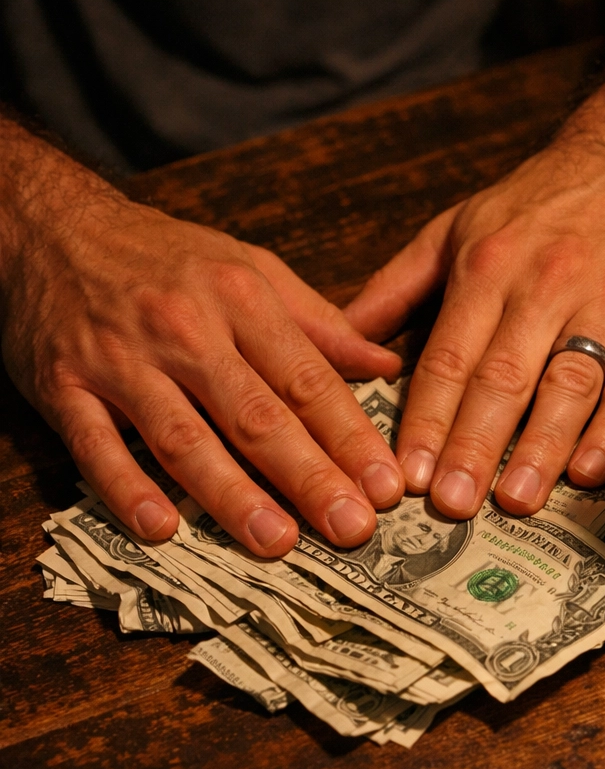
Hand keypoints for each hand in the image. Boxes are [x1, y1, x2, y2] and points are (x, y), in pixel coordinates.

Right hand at [1, 168, 403, 555]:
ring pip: (184, 438)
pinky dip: (127, 489)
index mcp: (241, 298)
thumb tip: (385, 363)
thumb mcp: (251, 267)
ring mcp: (121, 360)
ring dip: (232, 495)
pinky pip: (95, 445)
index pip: (308, 379)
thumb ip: (318, 322)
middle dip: (310, 476)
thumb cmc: (165, 254)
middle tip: (353, 528)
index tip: (387, 485)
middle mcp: (186, 330)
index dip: (351, 437)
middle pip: (257, 415)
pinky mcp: (64, 385)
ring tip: (278, 543)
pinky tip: (162, 529)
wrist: (53, 225)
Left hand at [345, 127, 604, 518]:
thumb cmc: (535, 204)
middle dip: (474, 446)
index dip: (426, 421)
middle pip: (504, 378)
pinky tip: (591, 469)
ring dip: (541, 448)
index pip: (449, 358)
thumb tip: (343, 344)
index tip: (407, 475)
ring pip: (570, 384)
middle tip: (452, 505)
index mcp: (487, 266)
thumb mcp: (453, 227)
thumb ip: (396, 286)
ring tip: (516, 501)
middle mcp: (544, 283)